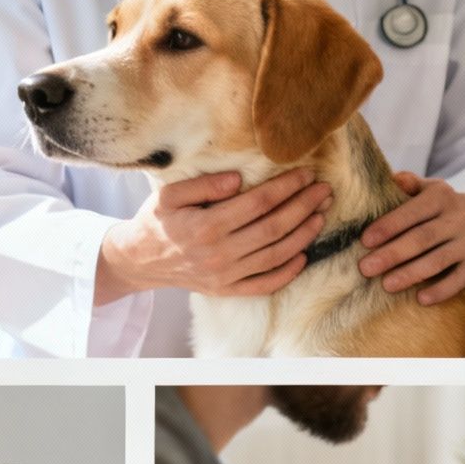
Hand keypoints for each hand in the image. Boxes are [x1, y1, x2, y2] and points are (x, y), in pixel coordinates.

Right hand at [100, 168, 331, 299]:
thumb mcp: (169, 195)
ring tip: (320, 215)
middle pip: (274, 227)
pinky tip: (303, 254)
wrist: (139, 261)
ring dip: (303, 235)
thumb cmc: (157, 221)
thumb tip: (237, 179)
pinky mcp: (227, 290)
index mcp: (206, 226)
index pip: (258, 203)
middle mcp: (219, 253)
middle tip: (325, 191)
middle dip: (304, 207)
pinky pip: (265, 284)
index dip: (286, 187)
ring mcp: (225, 276)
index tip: (306, 173)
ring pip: (275, 255)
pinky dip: (288, 271)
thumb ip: (203, 185)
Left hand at [358, 173, 464, 304]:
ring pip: (438, 260)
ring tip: (387, 285)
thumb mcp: (427, 188)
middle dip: (393, 254)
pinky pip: (459, 280)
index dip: (389, 226)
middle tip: (366, 268)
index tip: (365, 241)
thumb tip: (390, 179)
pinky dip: (441, 290)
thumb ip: (408, 183)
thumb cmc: (440, 206)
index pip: (412, 212)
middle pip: (422, 238)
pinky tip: (421, 299)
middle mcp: (458, 218)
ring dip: (411, 274)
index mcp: (440, 197)